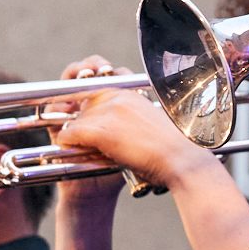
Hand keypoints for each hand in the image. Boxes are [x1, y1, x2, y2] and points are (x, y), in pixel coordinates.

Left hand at [51, 56, 215, 194]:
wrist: (181, 160)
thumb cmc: (174, 148)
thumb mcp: (152, 122)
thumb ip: (133, 117)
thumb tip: (122, 126)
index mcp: (131, 92)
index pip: (98, 88)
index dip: (88, 102)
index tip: (83, 111)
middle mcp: (118, 96)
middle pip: (84, 104)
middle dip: (80, 118)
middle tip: (78, 133)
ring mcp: (108, 111)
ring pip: (76, 118)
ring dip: (73, 132)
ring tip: (74, 144)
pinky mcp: (100, 130)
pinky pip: (71, 132)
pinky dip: (67, 140)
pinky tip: (68, 146)